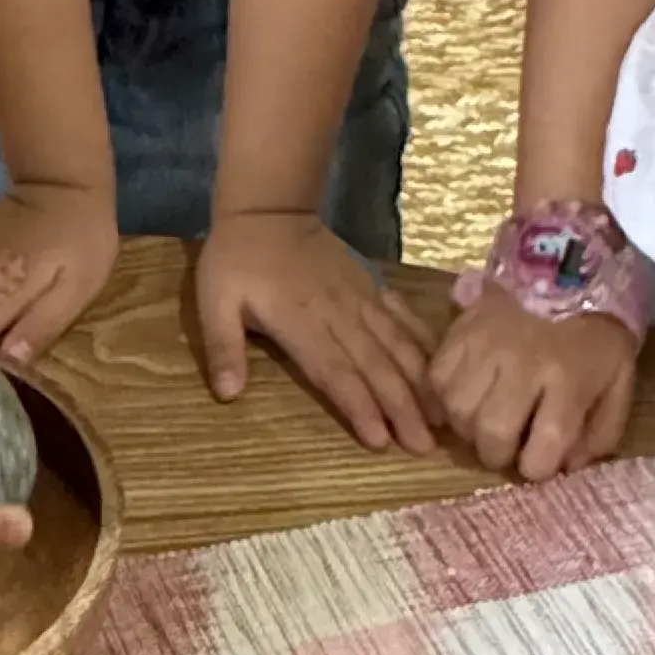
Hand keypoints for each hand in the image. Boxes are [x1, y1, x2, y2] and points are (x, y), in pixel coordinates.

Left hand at [195, 211, 437, 452]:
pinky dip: (422, 341)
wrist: (269, 209)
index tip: (381, 440)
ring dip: (419, 380)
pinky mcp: (369, 286)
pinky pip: (401, 316)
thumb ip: (223, 347)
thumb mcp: (213, 301)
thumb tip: (227, 394)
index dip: (359, 405)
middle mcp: (338, 314)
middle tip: (424, 445)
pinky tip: (439, 365)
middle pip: (375, 365)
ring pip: (396, 344)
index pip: (335, 370)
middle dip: (401, 406)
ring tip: (441, 416)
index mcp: (300, 322)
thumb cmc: (237, 259)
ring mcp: (359, 298)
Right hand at [429, 285, 636, 480]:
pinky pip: (437, 378)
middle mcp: (522, 365)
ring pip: (458, 410)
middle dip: (497, 453)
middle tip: (507, 443)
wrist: (568, 265)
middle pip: (491, 434)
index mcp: (568, 380)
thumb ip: (602, 431)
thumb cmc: (597, 330)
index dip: (537, 469)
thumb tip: (569, 467)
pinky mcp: (461, 329)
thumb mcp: (619, 381)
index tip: (540, 459)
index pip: (541, 452)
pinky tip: (466, 394)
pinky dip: (446, 396)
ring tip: (484, 418)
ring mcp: (486, 345)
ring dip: (469, 427)